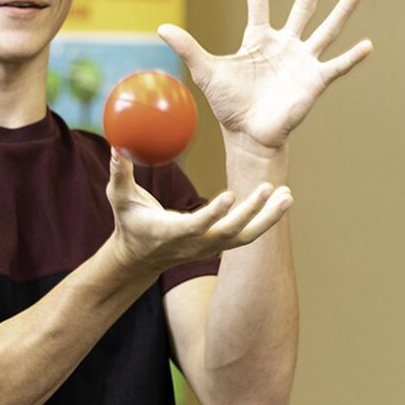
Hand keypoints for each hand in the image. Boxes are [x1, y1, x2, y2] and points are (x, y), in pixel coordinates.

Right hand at [106, 149, 292, 273]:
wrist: (140, 257)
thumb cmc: (129, 223)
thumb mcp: (120, 198)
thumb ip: (120, 173)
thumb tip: (117, 147)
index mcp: (172, 232)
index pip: (196, 226)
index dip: (213, 213)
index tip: (230, 196)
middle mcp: (196, 243)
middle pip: (230, 232)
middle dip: (251, 212)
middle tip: (268, 188)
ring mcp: (210, 246)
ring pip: (246, 236)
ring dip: (268, 217)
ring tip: (288, 195)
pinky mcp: (219, 244)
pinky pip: (248, 235)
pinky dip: (267, 219)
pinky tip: (282, 199)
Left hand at [158, 0, 372, 149]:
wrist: (247, 135)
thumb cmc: (228, 104)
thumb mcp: (206, 71)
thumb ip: (188, 47)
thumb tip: (160, 27)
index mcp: (258, 39)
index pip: (258, 0)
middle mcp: (283, 45)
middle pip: (301, 7)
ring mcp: (301, 61)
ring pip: (325, 30)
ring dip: (341, 11)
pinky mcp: (314, 81)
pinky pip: (337, 66)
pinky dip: (352, 57)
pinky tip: (367, 44)